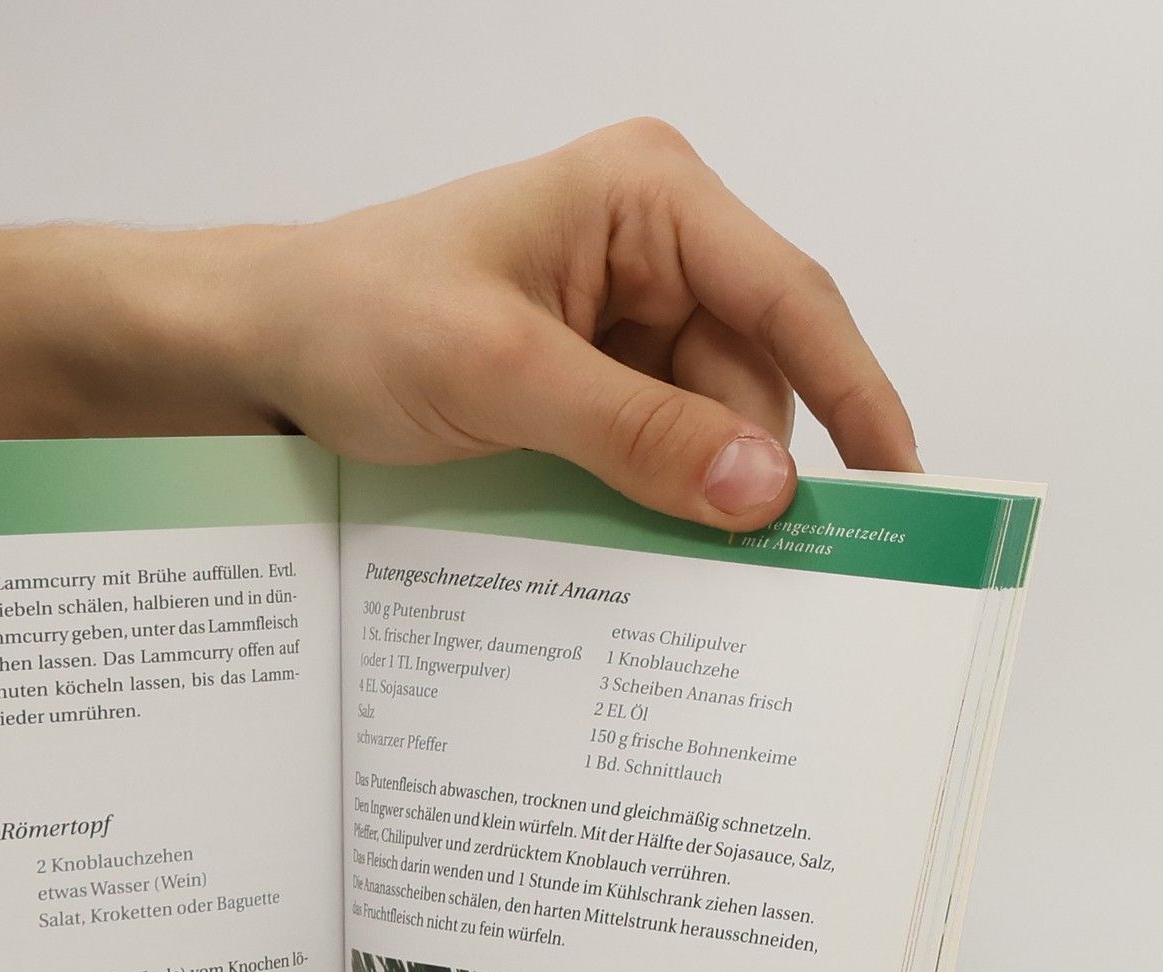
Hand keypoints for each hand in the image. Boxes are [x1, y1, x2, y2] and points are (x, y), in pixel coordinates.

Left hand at [228, 118, 918, 527]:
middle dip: (748, 473)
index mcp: (647, 198)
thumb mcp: (497, 377)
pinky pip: (651, 447)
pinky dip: (649, 500)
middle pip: (751, 377)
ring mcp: (619, 315)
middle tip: (760, 582)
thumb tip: (760, 491)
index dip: (856, 395)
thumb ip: (633, 432)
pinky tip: (635, 550)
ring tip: (673, 576)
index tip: (903, 486)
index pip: (788, 298)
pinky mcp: (587, 377)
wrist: (259, 348)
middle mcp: (652, 247)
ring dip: (691, 498)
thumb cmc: (354, 320)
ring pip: (705, 425)